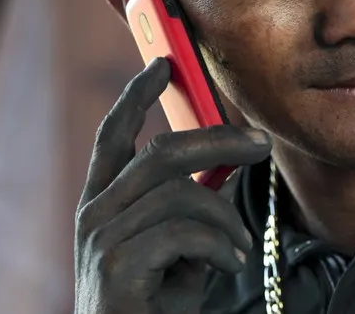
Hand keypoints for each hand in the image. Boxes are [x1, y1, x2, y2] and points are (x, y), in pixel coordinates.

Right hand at [74, 57, 271, 313]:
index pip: (113, 137)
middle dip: (219, 141)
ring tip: (238, 250)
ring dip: (225, 220)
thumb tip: (226, 161)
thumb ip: (190, 205)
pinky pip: (186, 231)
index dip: (136, 96)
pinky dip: (221, 245)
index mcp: (101, 205)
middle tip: (261, 143)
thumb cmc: (157, 306)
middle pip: (162, 151)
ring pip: (182, 192)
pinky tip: (229, 264)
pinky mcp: (117, 267)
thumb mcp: (178, 248)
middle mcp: (93, 215)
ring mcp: (101, 240)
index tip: (162, 64)